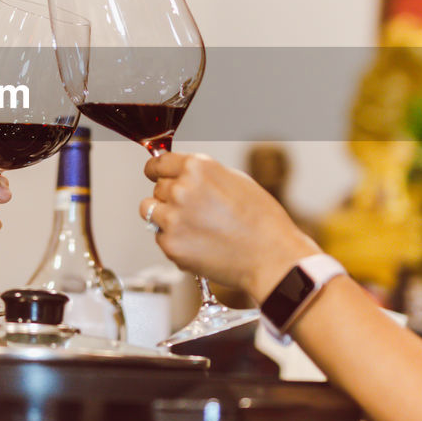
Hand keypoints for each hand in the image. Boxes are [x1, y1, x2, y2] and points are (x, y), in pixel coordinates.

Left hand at [141, 153, 320, 300]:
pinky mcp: (170, 244)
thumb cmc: (262, 220)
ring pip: (150, 210)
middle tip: (194, 211)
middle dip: (170, 197)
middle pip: (157, 188)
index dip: (157, 170)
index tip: (155, 175)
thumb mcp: (234, 181)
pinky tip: (198, 243)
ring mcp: (173, 217)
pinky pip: (160, 236)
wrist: (271, 257)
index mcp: (197, 167)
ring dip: (165, 216)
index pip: (159, 163)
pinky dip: (174, 240)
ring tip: (193, 226)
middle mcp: (181, 188)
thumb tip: (183, 176)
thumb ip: (203, 176)